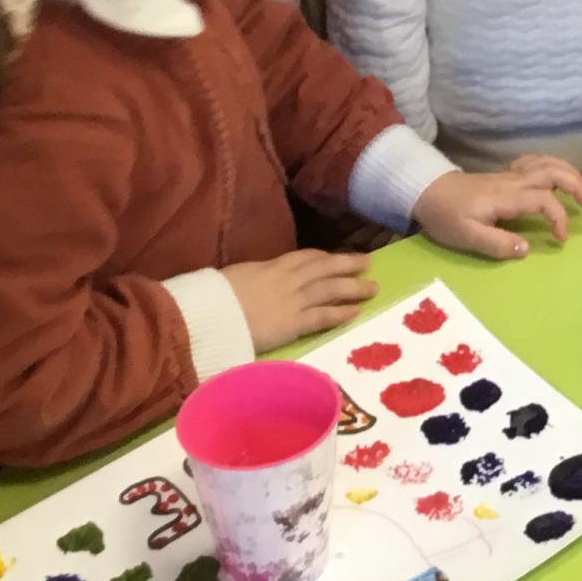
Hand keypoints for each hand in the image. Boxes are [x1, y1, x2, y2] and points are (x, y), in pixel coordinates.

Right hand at [223, 249, 375, 351]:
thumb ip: (253, 276)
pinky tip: (356, 312)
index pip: (305, 257)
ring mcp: (293, 300)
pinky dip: (341, 313)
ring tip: (373, 288)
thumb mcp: (235, 276)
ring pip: (331, 289)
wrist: (208, 315)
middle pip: (325, 268)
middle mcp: (287, 279)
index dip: (325, 257)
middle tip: (368, 263)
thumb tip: (255, 279)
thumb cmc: (213, 296)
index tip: (338, 257)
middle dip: (348, 264)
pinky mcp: (293, 323)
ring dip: (354, 288)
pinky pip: (323, 316)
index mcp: (271, 266)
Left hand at [412, 155, 581, 259]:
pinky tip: (559, 175)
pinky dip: (552, 165)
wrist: (427, 191)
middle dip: (576, 185)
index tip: (560, 239)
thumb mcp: (467, 236)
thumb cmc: (447, 216)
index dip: (558, 218)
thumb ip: (497, 244)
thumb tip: (527, 249)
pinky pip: (535, 161)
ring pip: (547, 164)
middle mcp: (513, 182)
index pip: (543, 200)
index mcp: (506, 197)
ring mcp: (510, 175)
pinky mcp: (506, 174)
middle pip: (552, 173)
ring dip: (570, 173)